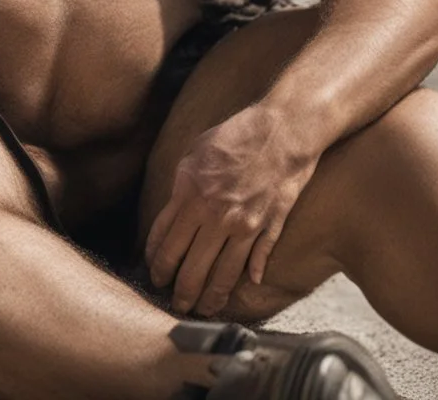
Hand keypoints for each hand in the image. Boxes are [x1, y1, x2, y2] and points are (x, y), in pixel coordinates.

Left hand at [144, 105, 317, 317]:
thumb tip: (172, 214)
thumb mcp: (195, 152)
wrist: (282, 128)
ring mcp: (244, 224)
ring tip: (202, 308)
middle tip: (174, 303)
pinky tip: (242, 287)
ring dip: (209, 297)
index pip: (165, 241)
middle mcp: (214, 214)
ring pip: (222, 274)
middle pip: (189, 267)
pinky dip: (248, 276)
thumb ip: (181, 186)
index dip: (157, 264)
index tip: (154, 274)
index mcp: (190, 193)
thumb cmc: (236, 134)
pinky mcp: (269, 227)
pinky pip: (256, 260)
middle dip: (178, 292)